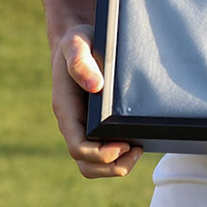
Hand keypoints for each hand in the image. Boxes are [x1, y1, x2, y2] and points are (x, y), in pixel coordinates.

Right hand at [50, 24, 141, 177]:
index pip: (77, 147)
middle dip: (110, 167)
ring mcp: (84, 125)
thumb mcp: (76, 44)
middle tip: (137, 151)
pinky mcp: (97, 122)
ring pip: (95, 162)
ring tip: (139, 149)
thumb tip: (95, 87)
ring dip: (116, 164)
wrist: (80, 39)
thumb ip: (80, 62)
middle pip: (86, 163)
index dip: (99, 155)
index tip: (122, 145)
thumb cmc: (78, 41)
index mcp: (66, 110)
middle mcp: (74, 123)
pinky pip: (105, 148)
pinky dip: (120, 153)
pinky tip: (139, 139)